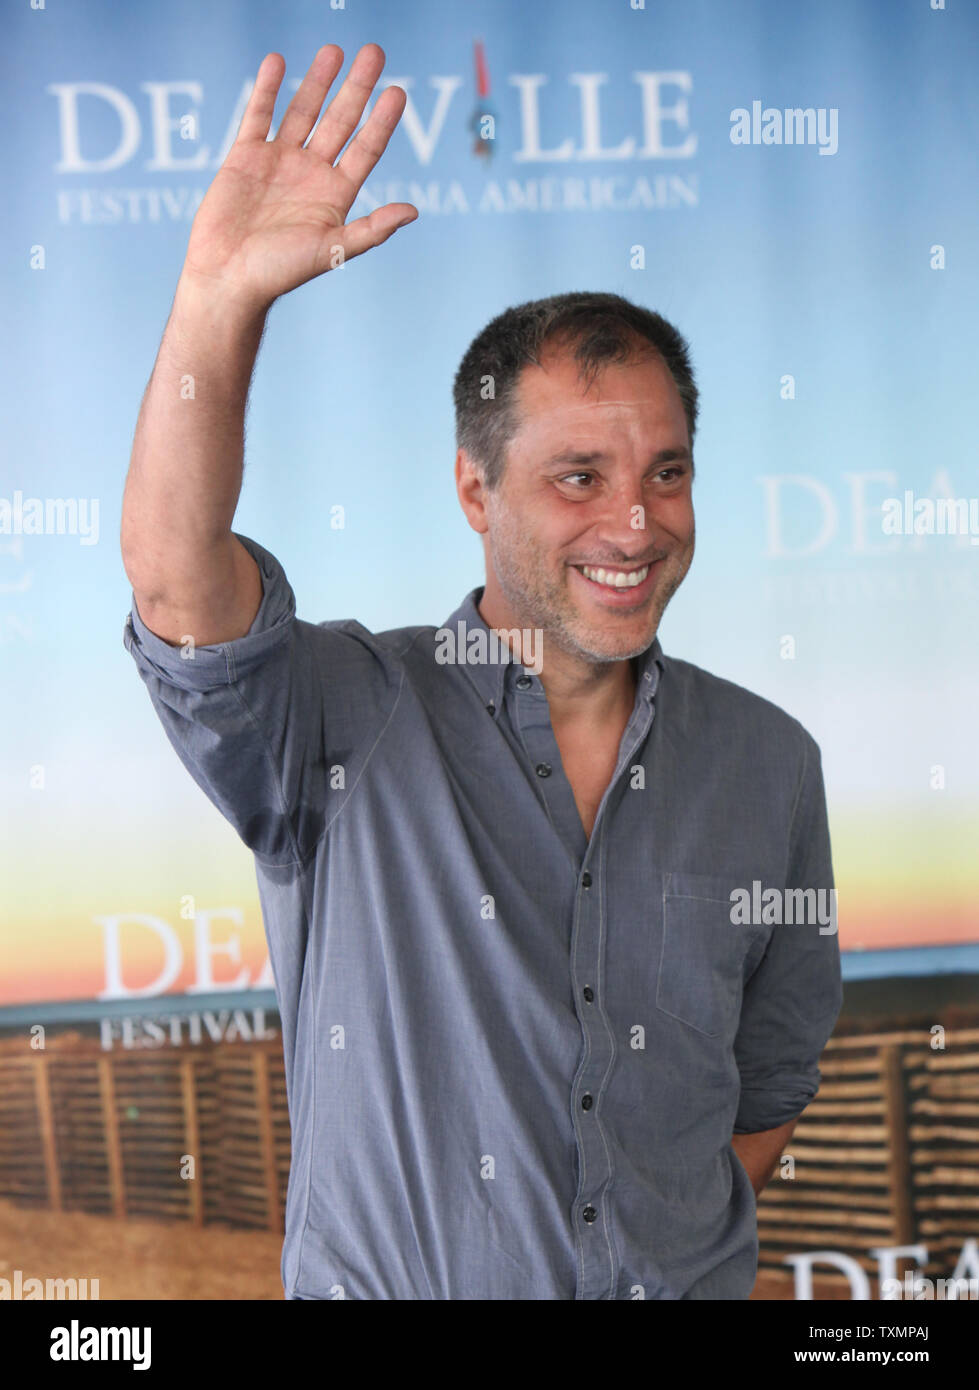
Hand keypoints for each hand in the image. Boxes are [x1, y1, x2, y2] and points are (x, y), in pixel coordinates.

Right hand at [182, 43, 416, 309]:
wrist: (227, 277)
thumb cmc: (279, 272)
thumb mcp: (332, 250)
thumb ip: (371, 230)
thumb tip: (413, 212)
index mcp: (335, 195)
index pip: (366, 148)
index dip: (381, 120)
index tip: (397, 91)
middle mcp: (311, 174)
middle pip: (340, 121)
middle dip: (356, 87)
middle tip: (373, 52)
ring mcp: (278, 162)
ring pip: (303, 112)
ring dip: (318, 82)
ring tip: (334, 50)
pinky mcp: (245, 156)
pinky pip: (258, 115)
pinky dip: (267, 89)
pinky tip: (278, 62)